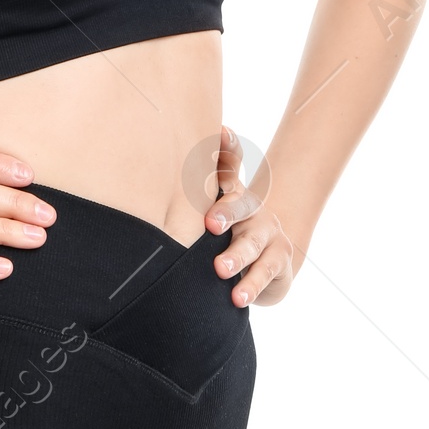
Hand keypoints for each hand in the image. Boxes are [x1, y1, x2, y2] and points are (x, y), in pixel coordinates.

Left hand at [203, 126, 298, 307]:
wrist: (268, 261)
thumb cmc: (224, 235)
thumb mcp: (207, 214)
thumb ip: (186, 201)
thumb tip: (146, 181)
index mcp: (229, 192)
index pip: (229, 165)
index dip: (227, 148)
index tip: (221, 131)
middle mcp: (251, 206)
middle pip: (241, 203)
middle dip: (226, 211)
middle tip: (210, 224)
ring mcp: (269, 230)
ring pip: (253, 241)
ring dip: (237, 256)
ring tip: (221, 270)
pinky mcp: (282, 258)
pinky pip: (267, 271)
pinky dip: (251, 285)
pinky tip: (237, 297)